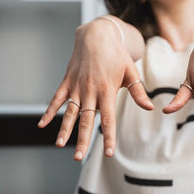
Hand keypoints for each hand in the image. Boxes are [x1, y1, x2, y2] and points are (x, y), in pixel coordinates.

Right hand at [38, 20, 153, 159]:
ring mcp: (76, 87)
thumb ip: (139, 92)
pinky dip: (49, 111)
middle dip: (82, 139)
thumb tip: (151, 108)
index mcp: (107, 91)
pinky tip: (42, 125)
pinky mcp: (67, 82)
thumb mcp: (131, 72)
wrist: (97, 35)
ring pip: (69, 112)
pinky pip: (56, 99)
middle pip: (86, 120)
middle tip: (79, 157)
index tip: (109, 153)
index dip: (109, 136)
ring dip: (64, 129)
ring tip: (60, 145)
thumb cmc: (117, 55)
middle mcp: (90, 91)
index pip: (108, 119)